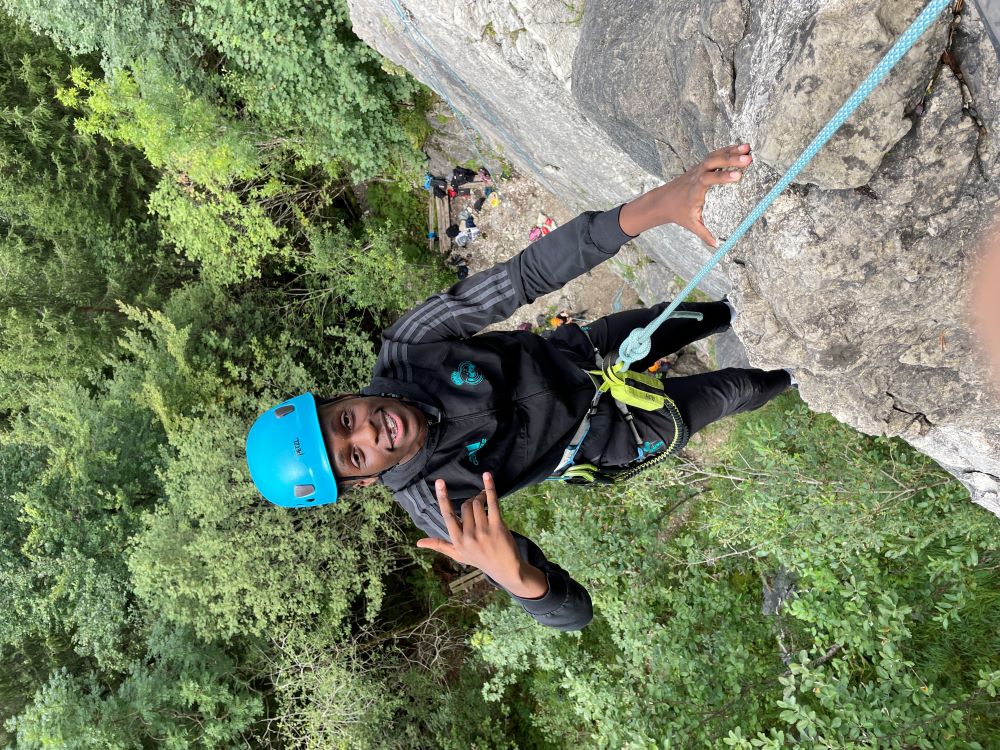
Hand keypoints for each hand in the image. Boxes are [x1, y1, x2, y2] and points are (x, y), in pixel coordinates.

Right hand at [416, 473, 548, 598]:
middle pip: (466, 506)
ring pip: (478, 504)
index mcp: (457, 540)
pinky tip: (487, 477)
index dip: (443, 497)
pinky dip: (490, 488)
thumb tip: (418, 543)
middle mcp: (468, 536)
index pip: (447, 515)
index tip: (439, 482)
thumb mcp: (458, 555)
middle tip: (479, 500)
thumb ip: (439, 545)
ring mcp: (483, 531)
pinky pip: (492, 503)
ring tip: (485, 499)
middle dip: (472, 500)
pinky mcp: (497, 527)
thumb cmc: (480, 560)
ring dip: (482, 497)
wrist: (506, 569)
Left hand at [619, 143, 752, 246]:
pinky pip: (714, 155)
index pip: (708, 180)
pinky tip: (740, 147)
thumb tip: (717, 245)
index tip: (738, 176)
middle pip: (712, 164)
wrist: (662, 200)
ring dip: (730, 151)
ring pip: (714, 156)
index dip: (722, 177)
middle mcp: (696, 176)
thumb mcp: (691, 224)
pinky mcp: (700, 166)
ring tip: (748, 148)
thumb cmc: (678, 212)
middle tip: (748, 159)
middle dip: (730, 160)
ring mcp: (698, 169)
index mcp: (695, 190)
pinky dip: (726, 150)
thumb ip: (704, 233)